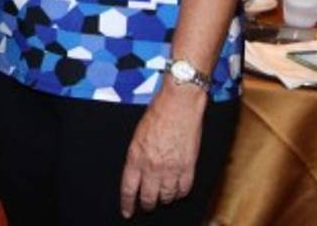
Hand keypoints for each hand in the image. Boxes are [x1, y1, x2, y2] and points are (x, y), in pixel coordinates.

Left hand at [119, 82, 204, 217]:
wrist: (179, 104)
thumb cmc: (158, 113)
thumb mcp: (138, 135)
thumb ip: (137, 156)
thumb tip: (137, 172)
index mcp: (136, 157)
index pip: (129, 189)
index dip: (127, 203)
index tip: (127, 212)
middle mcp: (153, 166)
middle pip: (149, 197)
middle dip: (147, 204)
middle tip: (147, 206)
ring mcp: (172, 168)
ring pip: (167, 196)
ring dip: (164, 199)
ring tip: (163, 197)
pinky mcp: (188, 166)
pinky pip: (184, 189)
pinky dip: (180, 193)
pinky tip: (177, 191)